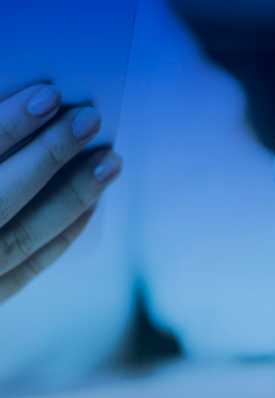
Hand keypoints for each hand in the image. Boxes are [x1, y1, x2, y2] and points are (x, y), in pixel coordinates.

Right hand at [0, 84, 121, 302]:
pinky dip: (61, 238)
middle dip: (48, 155)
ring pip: (22, 237)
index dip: (6, 126)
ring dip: (71, 197)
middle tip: (89, 119)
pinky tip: (91, 207)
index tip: (48, 95)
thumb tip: (12, 102)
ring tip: (109, 161)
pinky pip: (26, 269)